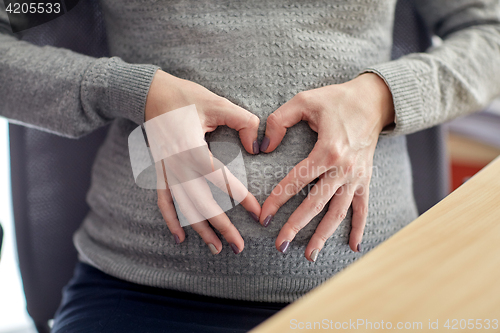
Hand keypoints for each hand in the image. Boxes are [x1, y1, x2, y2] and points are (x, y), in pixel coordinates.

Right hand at [145, 70, 260, 253]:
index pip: (219, 179)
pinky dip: (170, 220)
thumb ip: (243, 121)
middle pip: (200, 203)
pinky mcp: (159, 172)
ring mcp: (165, 171)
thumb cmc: (185, 97)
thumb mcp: (217, 102)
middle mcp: (176, 165)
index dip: (240, 198)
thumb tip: (256, 146)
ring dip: (199, 230)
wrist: (150, 93)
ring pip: (183, 207)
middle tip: (239, 246)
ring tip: (217, 249)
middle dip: (221, 227)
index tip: (257, 212)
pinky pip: (163, 201)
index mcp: (191, 148)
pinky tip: (179, 238)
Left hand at [259, 73, 394, 260]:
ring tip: (309, 255)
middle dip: (296, 226)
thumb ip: (279, 120)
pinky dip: (359, 227)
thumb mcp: (305, 100)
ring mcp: (356, 177)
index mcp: (327, 150)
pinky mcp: (365, 179)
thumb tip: (264, 146)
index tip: (263, 216)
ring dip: (324, 235)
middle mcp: (343, 168)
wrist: (374, 101)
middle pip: (316, 204)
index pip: (296, 181)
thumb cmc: (336, 100)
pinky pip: (363, 208)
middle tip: (280, 244)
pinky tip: (354, 247)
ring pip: (339, 212)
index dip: (277, 199)